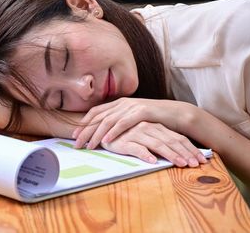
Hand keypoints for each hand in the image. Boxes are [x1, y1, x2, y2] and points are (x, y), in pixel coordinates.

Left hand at [72, 97, 189, 148]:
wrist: (175, 114)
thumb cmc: (155, 119)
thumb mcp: (134, 118)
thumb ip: (120, 121)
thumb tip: (105, 131)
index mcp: (119, 103)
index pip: (96, 112)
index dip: (84, 123)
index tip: (73, 135)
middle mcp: (123, 103)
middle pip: (99, 117)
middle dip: (85, 131)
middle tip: (75, 144)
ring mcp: (132, 106)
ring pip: (109, 120)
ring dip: (96, 134)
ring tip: (88, 146)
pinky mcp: (142, 112)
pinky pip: (124, 123)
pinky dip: (113, 131)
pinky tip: (106, 140)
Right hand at [99, 121, 205, 166]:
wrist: (103, 130)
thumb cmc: (129, 135)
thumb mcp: (148, 136)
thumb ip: (162, 141)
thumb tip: (181, 153)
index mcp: (158, 127)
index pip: (179, 138)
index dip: (191, 149)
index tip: (202, 160)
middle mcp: (150, 128)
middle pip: (172, 141)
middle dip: (186, 154)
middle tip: (196, 165)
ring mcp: (138, 133)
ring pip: (158, 145)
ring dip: (171, 155)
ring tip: (181, 164)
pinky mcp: (125, 141)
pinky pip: (137, 148)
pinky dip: (146, 155)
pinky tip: (153, 162)